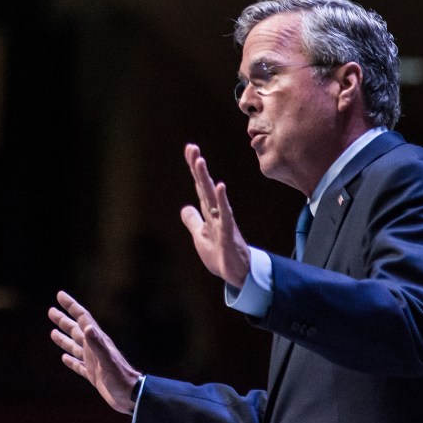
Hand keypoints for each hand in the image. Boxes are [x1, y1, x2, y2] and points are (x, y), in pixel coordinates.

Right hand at [49, 290, 141, 413]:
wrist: (131, 397)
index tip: (60, 295)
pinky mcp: (93, 375)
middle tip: (51, 311)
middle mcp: (94, 348)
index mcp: (98, 341)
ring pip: (75, 346)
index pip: (82, 318)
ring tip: (52, 332)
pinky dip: (71, 361)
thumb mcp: (108, 361)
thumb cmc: (121, 379)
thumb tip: (87, 327)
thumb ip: (98, 345)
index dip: (71, 306)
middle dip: (63, 320)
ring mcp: (94, 361)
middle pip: (76, 330)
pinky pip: (78, 365)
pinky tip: (64, 358)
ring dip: (64, 338)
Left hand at [180, 143, 250, 287]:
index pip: (200, 186)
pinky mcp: (228, 234)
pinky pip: (225, 214)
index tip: (190, 148)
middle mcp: (216, 213)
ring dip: (205, 179)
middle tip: (192, 147)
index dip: (194, 169)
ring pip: (212, 197)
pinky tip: (220, 186)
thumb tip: (185, 208)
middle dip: (198, 167)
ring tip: (199, 161)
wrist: (237, 275)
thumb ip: (193, 221)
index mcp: (209, 213)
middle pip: (204, 186)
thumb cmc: (220, 255)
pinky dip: (222, 200)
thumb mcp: (200, 237)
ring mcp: (223, 222)